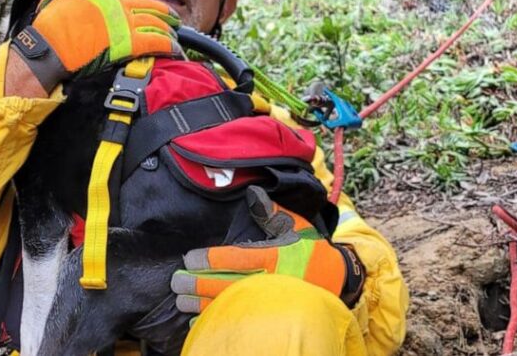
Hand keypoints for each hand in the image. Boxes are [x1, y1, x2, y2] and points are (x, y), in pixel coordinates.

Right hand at [10, 0, 180, 92]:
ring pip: (156, 24)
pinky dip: (168, 45)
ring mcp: (125, 23)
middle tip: (174, 22)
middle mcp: (118, 4)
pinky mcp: (129, 43)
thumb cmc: (50, 25)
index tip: (152, 10)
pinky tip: (174, 49)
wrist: (49, 48)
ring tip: (176, 38)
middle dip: (164, 15)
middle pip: (149, 8)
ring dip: (169, 32)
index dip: (145, 4)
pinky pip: (156, 42)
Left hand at [171, 186, 364, 313]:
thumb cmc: (314, 253)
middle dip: (198, 285)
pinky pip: (240, 322)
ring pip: (229, 306)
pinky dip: (219, 323)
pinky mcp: (270, 318)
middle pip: (226, 285)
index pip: (236, 259)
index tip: (189, 259)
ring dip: (202, 306)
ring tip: (181, 302)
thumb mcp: (298, 228)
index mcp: (275, 258)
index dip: (210, 260)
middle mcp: (269, 283)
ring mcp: (269, 304)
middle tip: (176, 283)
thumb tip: (252, 193)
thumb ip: (272, 213)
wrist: (340, 283)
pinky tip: (200, 323)